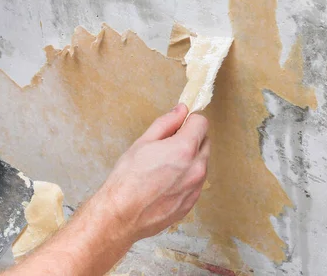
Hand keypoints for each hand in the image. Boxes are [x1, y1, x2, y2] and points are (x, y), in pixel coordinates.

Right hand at [99, 103, 209, 242]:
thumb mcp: (143, 142)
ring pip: (202, 163)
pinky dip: (186, 178)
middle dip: (191, 139)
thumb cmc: (127, 179)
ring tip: (164, 167)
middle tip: (168, 146)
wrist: (121, 216)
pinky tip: (166, 182)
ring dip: (190, 159)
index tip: (179, 125)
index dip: (189, 121)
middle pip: (205, 142)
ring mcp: (196, 187)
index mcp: (185, 149)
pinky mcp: (191, 203)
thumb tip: (181, 111)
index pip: (202, 122)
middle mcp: (196, 168)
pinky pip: (196, 182)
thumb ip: (166, 123)